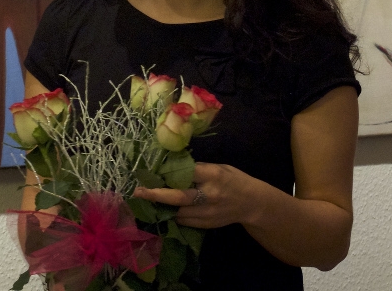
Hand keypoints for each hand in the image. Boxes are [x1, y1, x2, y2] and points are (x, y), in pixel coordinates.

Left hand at [132, 162, 263, 229]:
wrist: (252, 203)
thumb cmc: (234, 180)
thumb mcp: (220, 168)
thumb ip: (199, 169)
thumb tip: (174, 168)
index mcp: (213, 175)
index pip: (187, 173)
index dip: (168, 173)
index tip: (152, 172)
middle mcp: (209, 195)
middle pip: (178, 197)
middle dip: (156, 195)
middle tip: (138, 192)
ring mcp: (208, 212)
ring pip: (178, 212)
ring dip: (162, 207)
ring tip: (148, 200)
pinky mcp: (206, 224)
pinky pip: (184, 221)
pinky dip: (174, 215)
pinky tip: (166, 210)